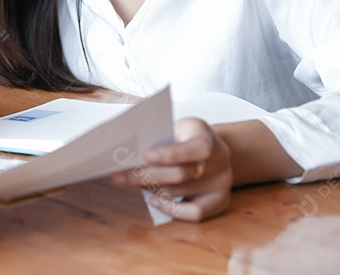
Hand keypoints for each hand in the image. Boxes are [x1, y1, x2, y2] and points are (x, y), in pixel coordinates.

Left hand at [110, 117, 232, 221]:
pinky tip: (154, 201)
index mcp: (207, 136)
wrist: (212, 147)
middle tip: (118, 175)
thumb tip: (127, 153)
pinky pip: (196, 213)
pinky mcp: (220, 200)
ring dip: (149, 188)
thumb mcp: (175, 127)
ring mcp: (222, 182)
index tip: (145, 155)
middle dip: (145, 175)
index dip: (171, 154)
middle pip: (181, 174)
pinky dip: (173, 210)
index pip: (196, 148)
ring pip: (181, 191)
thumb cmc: (185, 136)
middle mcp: (220, 160)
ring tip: (127, 181)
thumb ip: (159, 138)